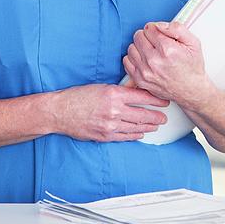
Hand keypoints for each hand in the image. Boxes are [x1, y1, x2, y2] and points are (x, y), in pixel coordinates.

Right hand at [54, 83, 168, 142]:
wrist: (60, 112)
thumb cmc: (77, 97)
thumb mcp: (101, 87)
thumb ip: (119, 91)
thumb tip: (135, 92)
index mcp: (114, 94)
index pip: (142, 97)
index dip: (156, 100)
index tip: (164, 100)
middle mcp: (114, 110)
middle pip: (143, 115)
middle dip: (156, 116)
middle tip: (164, 116)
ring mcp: (110, 125)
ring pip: (136, 127)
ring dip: (149, 127)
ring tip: (156, 125)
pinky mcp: (105, 136)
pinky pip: (125, 136)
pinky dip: (135, 135)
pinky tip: (141, 133)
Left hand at [123, 21, 213, 106]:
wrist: (191, 90)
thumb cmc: (192, 67)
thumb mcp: (193, 43)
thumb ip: (177, 28)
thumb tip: (159, 25)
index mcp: (167, 49)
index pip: (149, 28)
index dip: (156, 29)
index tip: (161, 35)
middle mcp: (154, 61)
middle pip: (138, 36)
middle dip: (147, 37)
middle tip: (156, 44)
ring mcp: (145, 71)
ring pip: (131, 47)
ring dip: (139, 47)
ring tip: (151, 52)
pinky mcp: (139, 80)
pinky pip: (127, 61)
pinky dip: (134, 58)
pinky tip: (145, 60)